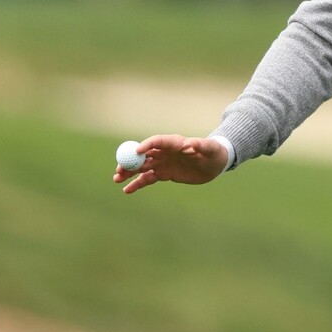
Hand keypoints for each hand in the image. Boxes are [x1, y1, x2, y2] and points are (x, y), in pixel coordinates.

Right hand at [113, 135, 227, 193]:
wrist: (214, 165)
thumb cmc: (213, 152)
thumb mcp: (210, 149)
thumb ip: (201, 146)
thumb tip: (194, 142)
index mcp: (174, 142)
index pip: (156, 142)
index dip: (146, 145)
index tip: (136, 152)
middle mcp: (165, 152)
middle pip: (143, 155)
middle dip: (130, 161)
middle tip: (119, 168)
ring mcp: (163, 163)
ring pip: (142, 167)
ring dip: (129, 172)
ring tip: (117, 179)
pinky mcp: (164, 174)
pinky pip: (148, 179)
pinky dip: (137, 184)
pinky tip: (127, 190)